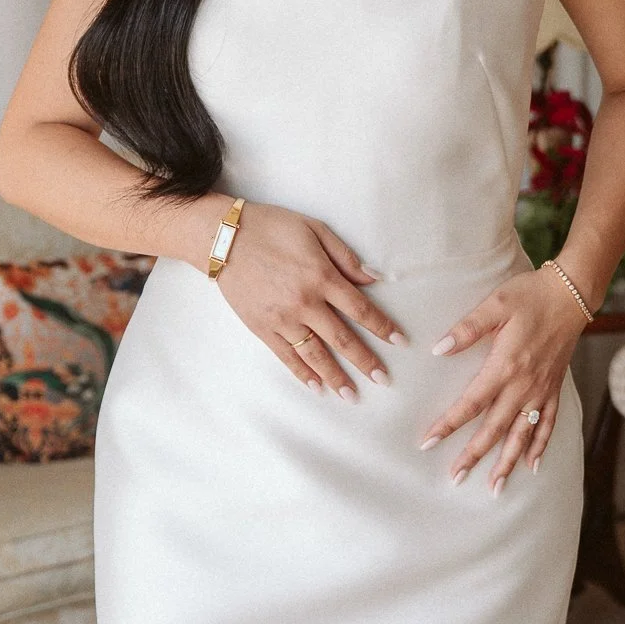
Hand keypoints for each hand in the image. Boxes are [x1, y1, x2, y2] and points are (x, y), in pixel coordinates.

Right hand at [216, 202, 407, 393]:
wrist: (224, 238)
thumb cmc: (271, 227)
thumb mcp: (314, 229)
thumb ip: (345, 256)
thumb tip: (372, 279)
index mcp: (321, 276)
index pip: (360, 308)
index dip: (382, 326)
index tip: (400, 341)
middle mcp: (305, 302)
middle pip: (342, 338)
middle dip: (365, 361)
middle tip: (383, 380)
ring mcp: (282, 319)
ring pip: (316, 354)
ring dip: (336, 377)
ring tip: (351, 395)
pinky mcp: (262, 328)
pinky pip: (287, 356)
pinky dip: (303, 373)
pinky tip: (317, 387)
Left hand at [421, 267, 583, 488]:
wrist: (571, 294)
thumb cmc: (530, 296)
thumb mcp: (495, 305)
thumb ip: (467, 329)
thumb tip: (439, 350)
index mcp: (505, 366)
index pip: (470, 404)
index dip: (448, 425)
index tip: (428, 442)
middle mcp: (523, 386)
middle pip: (493, 429)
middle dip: (473, 456)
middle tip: (455, 478)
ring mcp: (541, 391)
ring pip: (521, 435)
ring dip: (507, 463)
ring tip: (494, 487)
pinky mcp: (554, 389)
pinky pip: (547, 425)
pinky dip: (539, 446)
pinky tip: (531, 466)